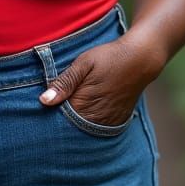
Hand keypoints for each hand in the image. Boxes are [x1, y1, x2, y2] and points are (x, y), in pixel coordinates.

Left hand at [38, 35, 162, 126]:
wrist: (140, 59)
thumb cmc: (109, 58)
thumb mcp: (83, 63)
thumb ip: (64, 82)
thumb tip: (44, 101)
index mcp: (83, 105)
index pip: (58, 119)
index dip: (51, 111)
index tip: (45, 104)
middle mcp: (95, 118)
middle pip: (70, 126)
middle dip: (62, 117)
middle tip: (62, 101)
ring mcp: (108, 121)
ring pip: (83, 128)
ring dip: (76, 119)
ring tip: (76, 102)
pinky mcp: (117, 121)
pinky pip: (97, 127)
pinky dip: (90, 121)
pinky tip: (88, 108)